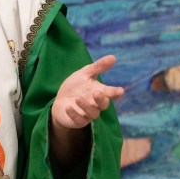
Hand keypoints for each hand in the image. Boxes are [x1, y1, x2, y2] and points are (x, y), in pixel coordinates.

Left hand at [49, 55, 124, 169]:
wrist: (60, 101)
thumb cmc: (75, 87)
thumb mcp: (84, 74)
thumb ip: (98, 67)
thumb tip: (113, 57)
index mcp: (100, 92)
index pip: (111, 93)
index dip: (115, 92)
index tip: (120, 91)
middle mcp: (96, 104)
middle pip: (104, 105)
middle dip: (101, 99)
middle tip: (97, 93)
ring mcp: (88, 114)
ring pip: (93, 113)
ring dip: (86, 106)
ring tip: (78, 98)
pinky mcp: (78, 121)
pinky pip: (79, 120)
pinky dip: (74, 114)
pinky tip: (68, 107)